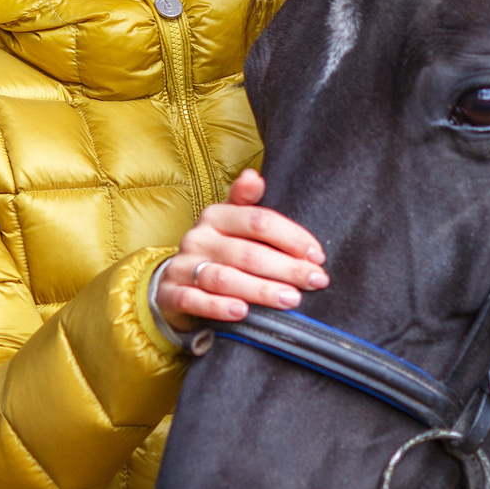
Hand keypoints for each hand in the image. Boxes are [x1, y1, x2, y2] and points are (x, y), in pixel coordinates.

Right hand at [156, 169, 328, 332]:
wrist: (173, 282)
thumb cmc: (216, 251)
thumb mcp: (231, 223)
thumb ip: (247, 201)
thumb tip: (254, 177)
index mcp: (216, 216)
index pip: (258, 221)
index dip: (291, 238)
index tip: (317, 256)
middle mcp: (199, 238)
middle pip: (247, 253)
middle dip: (287, 268)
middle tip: (315, 280)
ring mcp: (183, 267)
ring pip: (224, 278)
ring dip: (260, 290)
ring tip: (290, 299)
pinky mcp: (172, 294)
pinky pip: (195, 300)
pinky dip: (218, 307)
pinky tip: (242, 312)